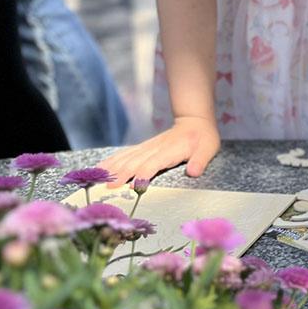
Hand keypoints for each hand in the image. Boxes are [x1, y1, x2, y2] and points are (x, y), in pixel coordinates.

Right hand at [98, 116, 220, 187]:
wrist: (194, 121)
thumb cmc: (203, 138)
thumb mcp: (209, 148)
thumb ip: (201, 160)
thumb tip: (194, 172)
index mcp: (171, 151)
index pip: (154, 163)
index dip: (144, 174)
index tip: (135, 186)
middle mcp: (155, 148)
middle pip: (135, 162)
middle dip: (122, 174)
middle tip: (109, 187)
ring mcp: (147, 147)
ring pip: (126, 157)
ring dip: (113, 168)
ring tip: (98, 179)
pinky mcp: (143, 148)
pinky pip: (125, 154)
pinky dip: (112, 160)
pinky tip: (100, 168)